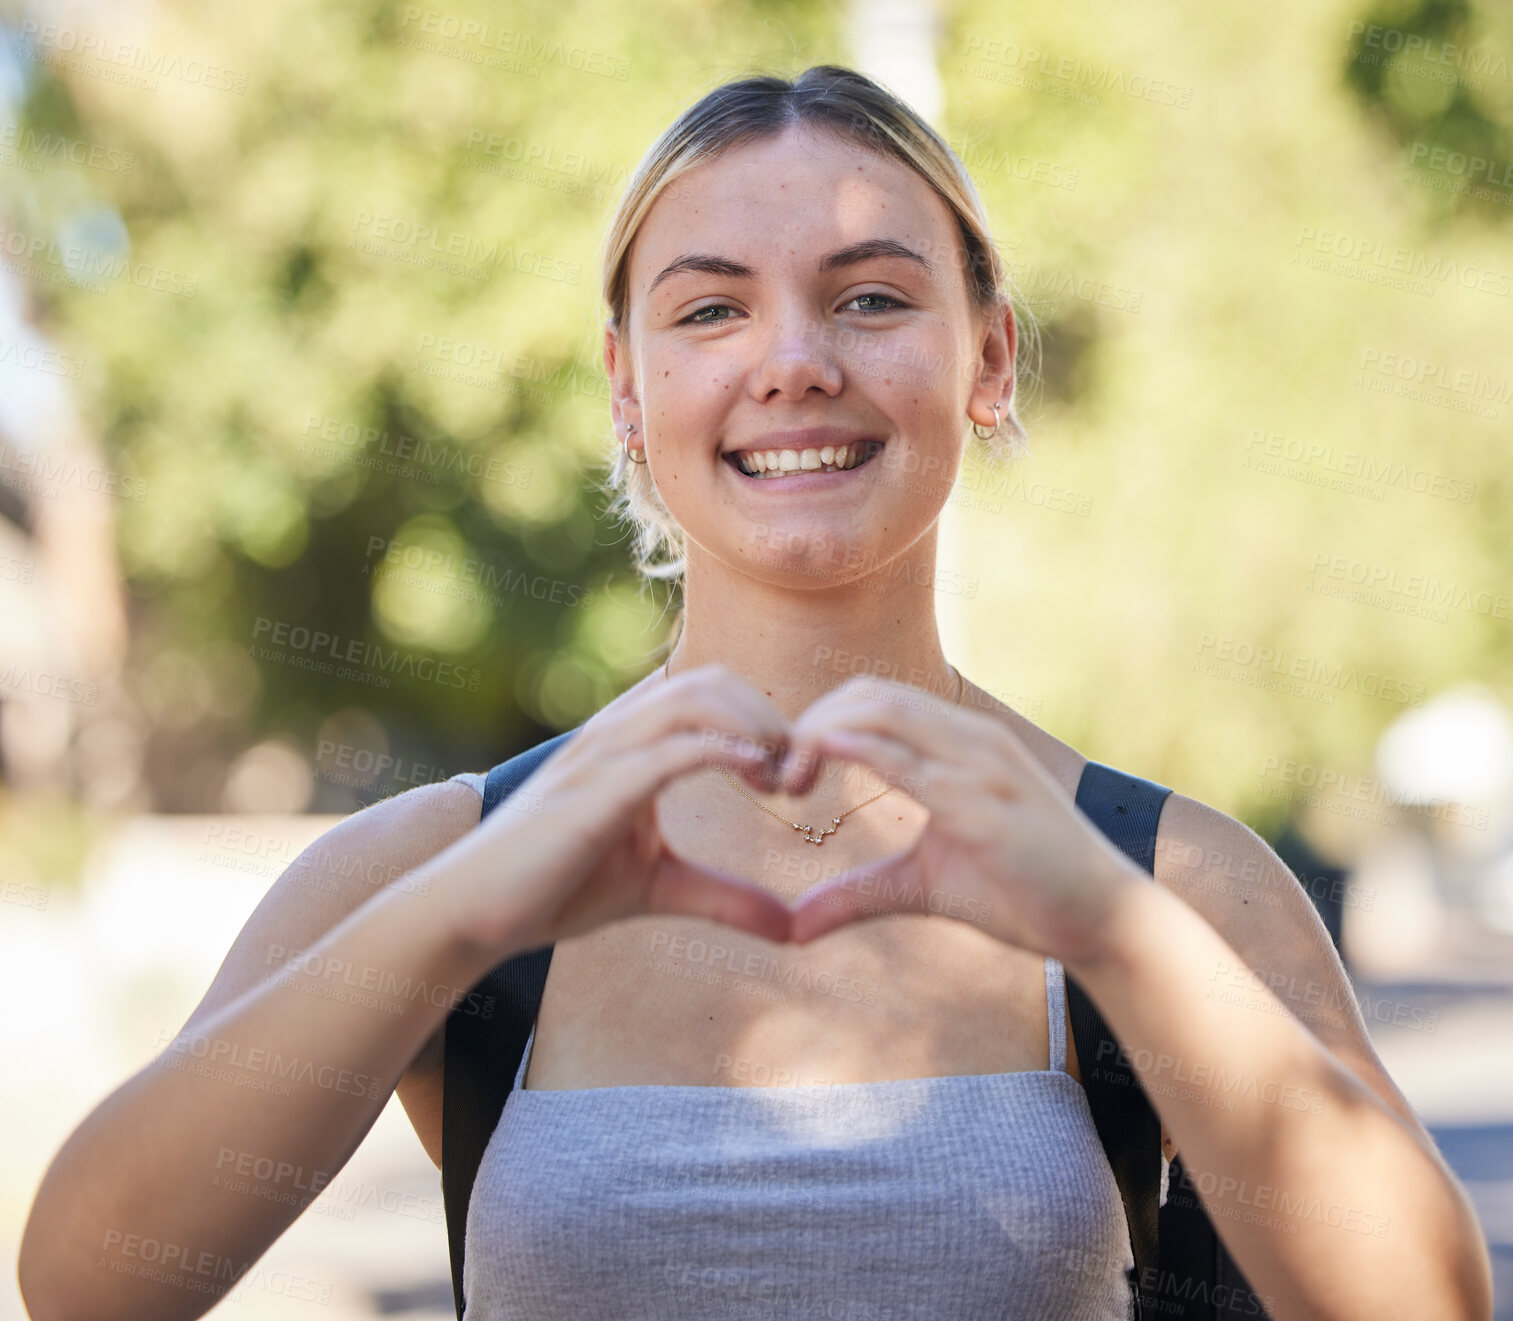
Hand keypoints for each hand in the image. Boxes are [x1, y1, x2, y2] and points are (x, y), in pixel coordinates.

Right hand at [452, 663, 796, 956]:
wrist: (475, 914)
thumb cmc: (556, 889)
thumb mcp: (659, 889)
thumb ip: (725, 897)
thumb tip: (794, 928)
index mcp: (631, 743)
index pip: (707, 691)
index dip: (759, 718)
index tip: (789, 774)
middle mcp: (615, 734)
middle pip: (707, 681)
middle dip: (764, 715)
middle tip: (796, 772)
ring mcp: (601, 756)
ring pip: (690, 700)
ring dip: (749, 726)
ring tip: (779, 774)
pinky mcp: (593, 792)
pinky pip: (666, 750)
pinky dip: (718, 751)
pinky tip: (754, 773)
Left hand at [777, 675, 1144, 964]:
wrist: (1103, 921)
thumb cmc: (1020, 894)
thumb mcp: (922, 887)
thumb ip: (857, 894)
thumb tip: (792, 927)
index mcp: (959, 745)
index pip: (873, 701)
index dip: (818, 723)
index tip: (784, 775)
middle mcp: (971, 740)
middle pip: (870, 695)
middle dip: (811, 722)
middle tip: (777, 777)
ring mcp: (982, 765)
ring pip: (886, 712)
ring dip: (823, 732)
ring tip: (790, 779)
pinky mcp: (986, 804)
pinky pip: (915, 761)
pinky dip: (861, 750)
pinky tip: (824, 759)